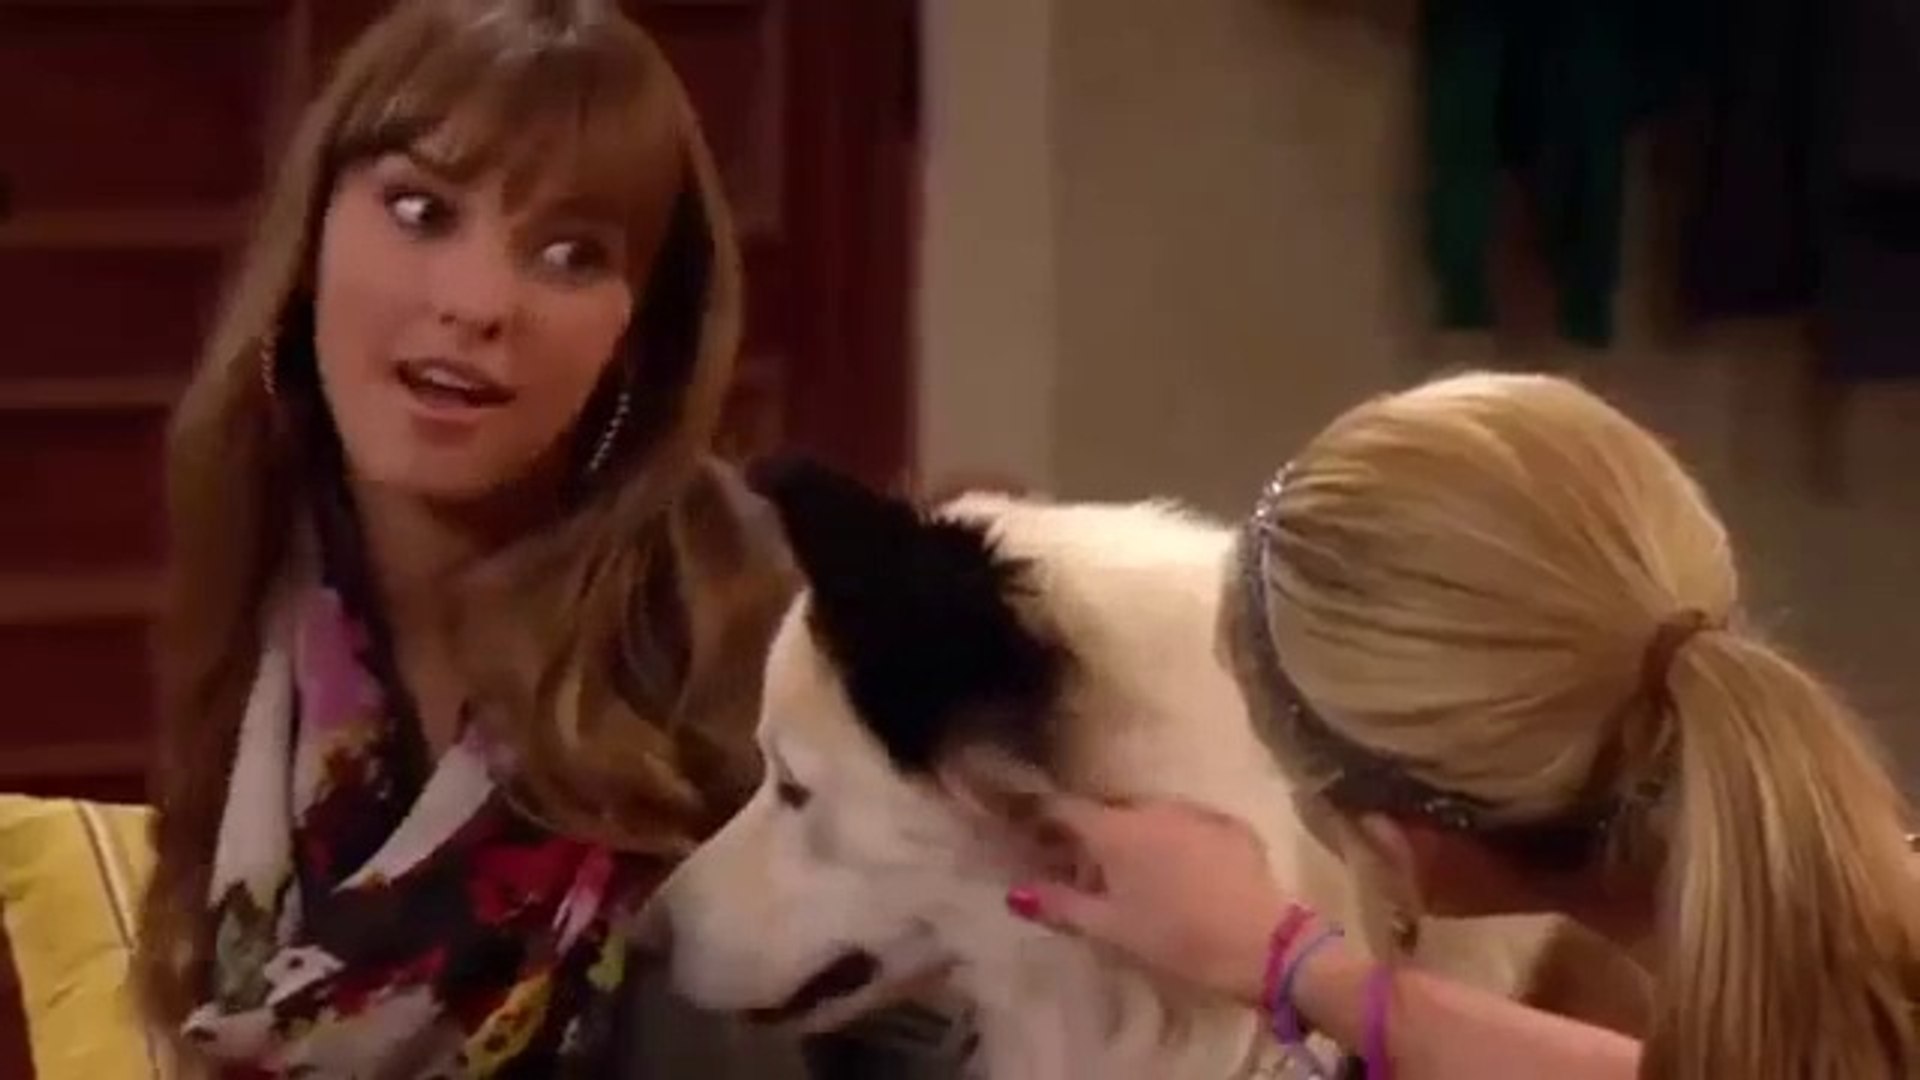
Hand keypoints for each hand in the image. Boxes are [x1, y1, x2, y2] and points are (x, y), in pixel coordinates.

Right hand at [1005, 795, 1293, 1002]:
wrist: (1264, 944)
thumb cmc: (1177, 940)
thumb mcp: (1112, 929)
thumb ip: (1060, 906)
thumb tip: (1016, 892)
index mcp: (1115, 830)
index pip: (1061, 808)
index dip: (1037, 818)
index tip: (1025, 834)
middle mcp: (1151, 807)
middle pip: (1105, 812)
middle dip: (1086, 834)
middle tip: (1077, 868)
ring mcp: (1195, 811)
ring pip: (1147, 816)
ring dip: (1131, 837)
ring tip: (1130, 875)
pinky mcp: (1230, 825)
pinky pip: (1186, 825)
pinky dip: (1172, 841)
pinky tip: (1178, 872)